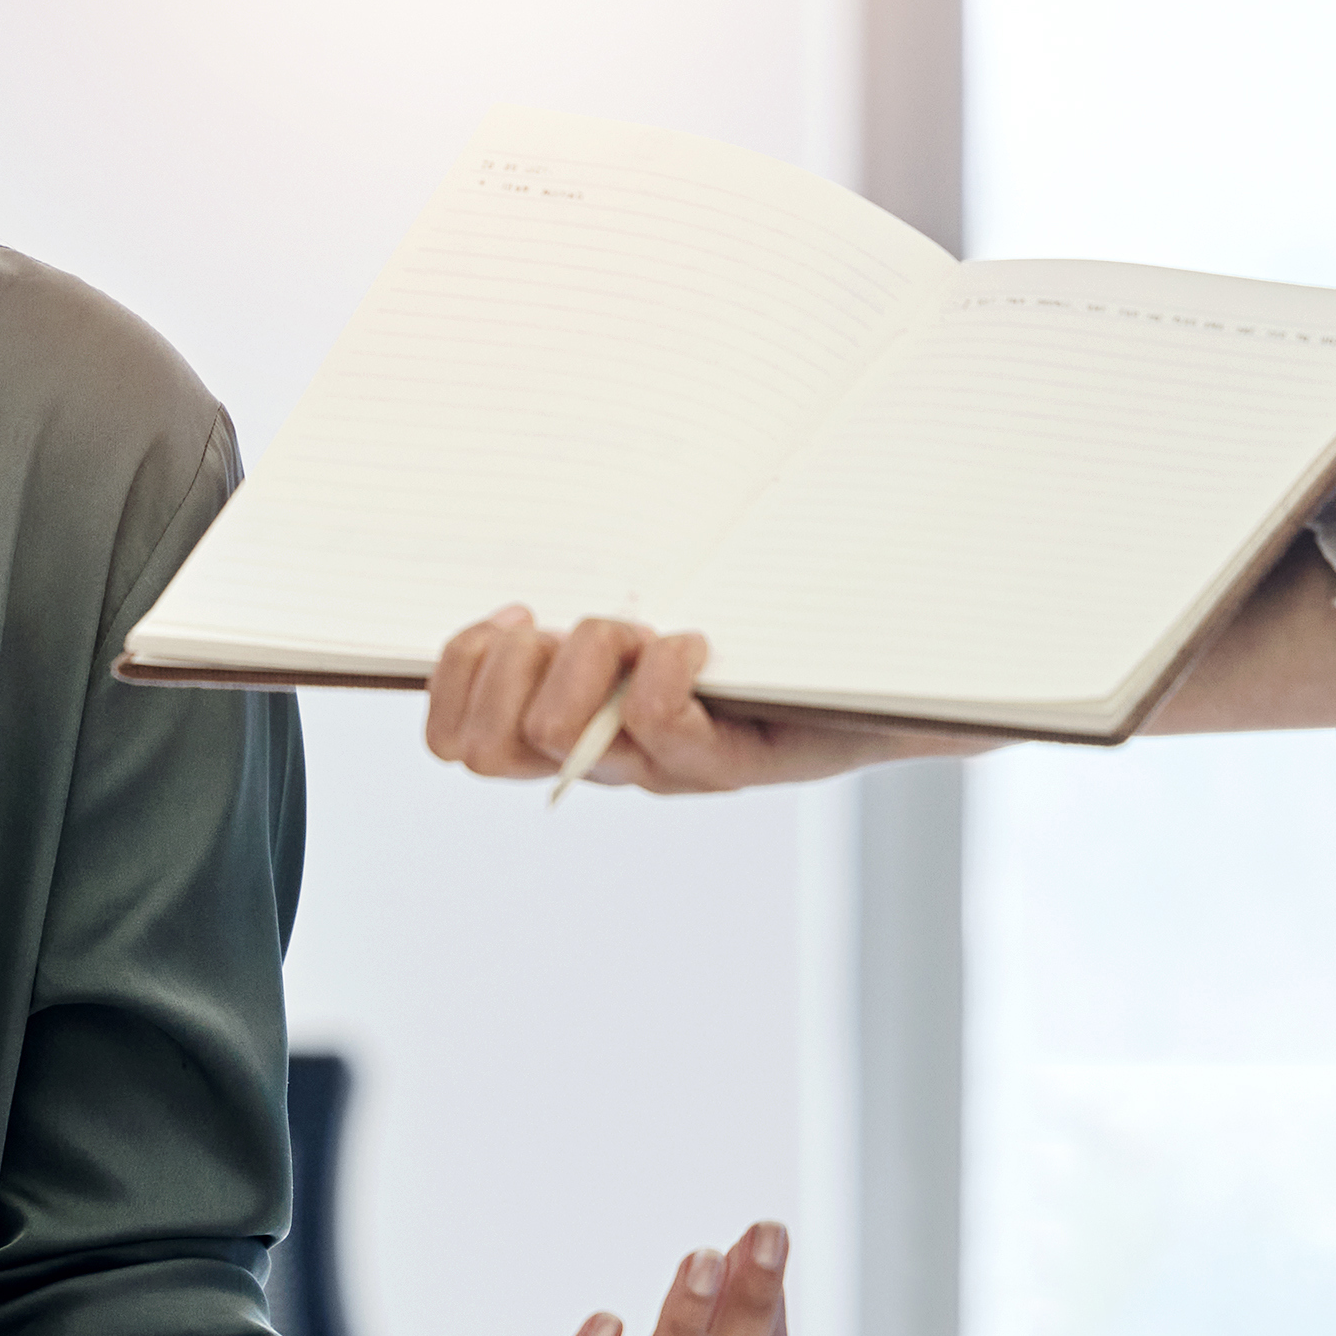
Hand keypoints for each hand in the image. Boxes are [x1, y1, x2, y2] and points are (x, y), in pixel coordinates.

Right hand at [423, 608, 980, 792]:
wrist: (883, 687)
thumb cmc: (760, 637)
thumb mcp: (653, 617)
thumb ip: (583, 609)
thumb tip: (521, 564)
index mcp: (567, 733)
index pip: (452, 740)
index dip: (457, 673)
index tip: (515, 614)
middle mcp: (602, 764)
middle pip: (487, 744)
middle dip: (511, 663)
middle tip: (574, 622)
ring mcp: (660, 771)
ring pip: (556, 732)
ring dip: (587, 653)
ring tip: (644, 627)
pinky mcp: (727, 769)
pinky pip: (656, 723)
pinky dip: (662, 667)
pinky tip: (695, 641)